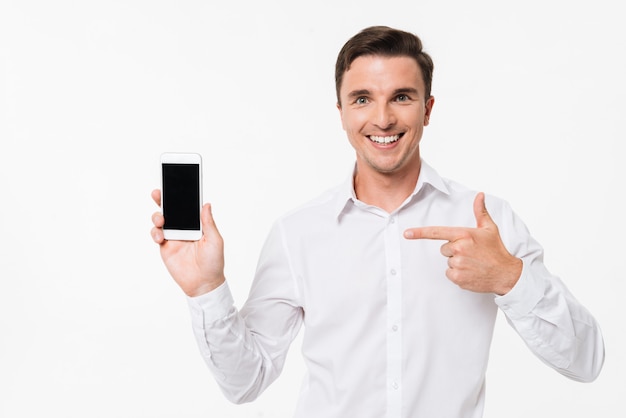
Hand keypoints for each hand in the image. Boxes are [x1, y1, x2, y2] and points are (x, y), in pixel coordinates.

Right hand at [150, 189, 225, 296]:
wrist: (203, 284)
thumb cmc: (213, 262)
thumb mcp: (215, 240)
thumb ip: (208, 223)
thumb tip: (206, 204)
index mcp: (197, 223)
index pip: (188, 206)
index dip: (181, 195)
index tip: (175, 183)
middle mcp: (184, 227)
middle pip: (171, 209)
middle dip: (163, 199)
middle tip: (158, 192)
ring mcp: (173, 236)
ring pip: (161, 220)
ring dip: (158, 216)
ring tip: (161, 219)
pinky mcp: (165, 247)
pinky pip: (156, 235)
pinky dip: (155, 233)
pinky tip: (160, 236)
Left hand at [403, 192, 521, 294]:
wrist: (506, 274)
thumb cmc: (496, 250)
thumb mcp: (489, 228)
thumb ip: (480, 211)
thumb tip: (479, 195)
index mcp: (464, 234)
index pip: (437, 232)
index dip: (419, 233)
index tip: (407, 233)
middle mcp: (459, 248)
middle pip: (444, 249)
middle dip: (454, 251)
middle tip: (471, 253)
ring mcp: (458, 264)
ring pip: (447, 261)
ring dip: (457, 263)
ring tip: (473, 263)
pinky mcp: (458, 277)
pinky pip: (449, 274)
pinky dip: (458, 274)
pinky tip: (471, 272)